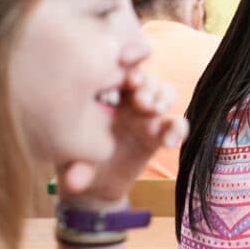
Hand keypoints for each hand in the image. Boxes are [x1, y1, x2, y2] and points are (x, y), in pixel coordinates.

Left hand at [57, 70, 188, 208]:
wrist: (93, 186)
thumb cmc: (75, 160)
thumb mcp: (71, 161)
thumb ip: (75, 168)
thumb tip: (74, 183)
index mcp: (104, 92)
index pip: (119, 67)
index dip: (127, 63)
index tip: (126, 73)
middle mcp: (127, 99)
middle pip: (145, 77)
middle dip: (147, 83)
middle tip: (140, 100)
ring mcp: (145, 115)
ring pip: (164, 92)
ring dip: (162, 98)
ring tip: (153, 111)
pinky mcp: (159, 135)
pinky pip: (177, 124)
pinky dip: (178, 128)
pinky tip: (169, 143)